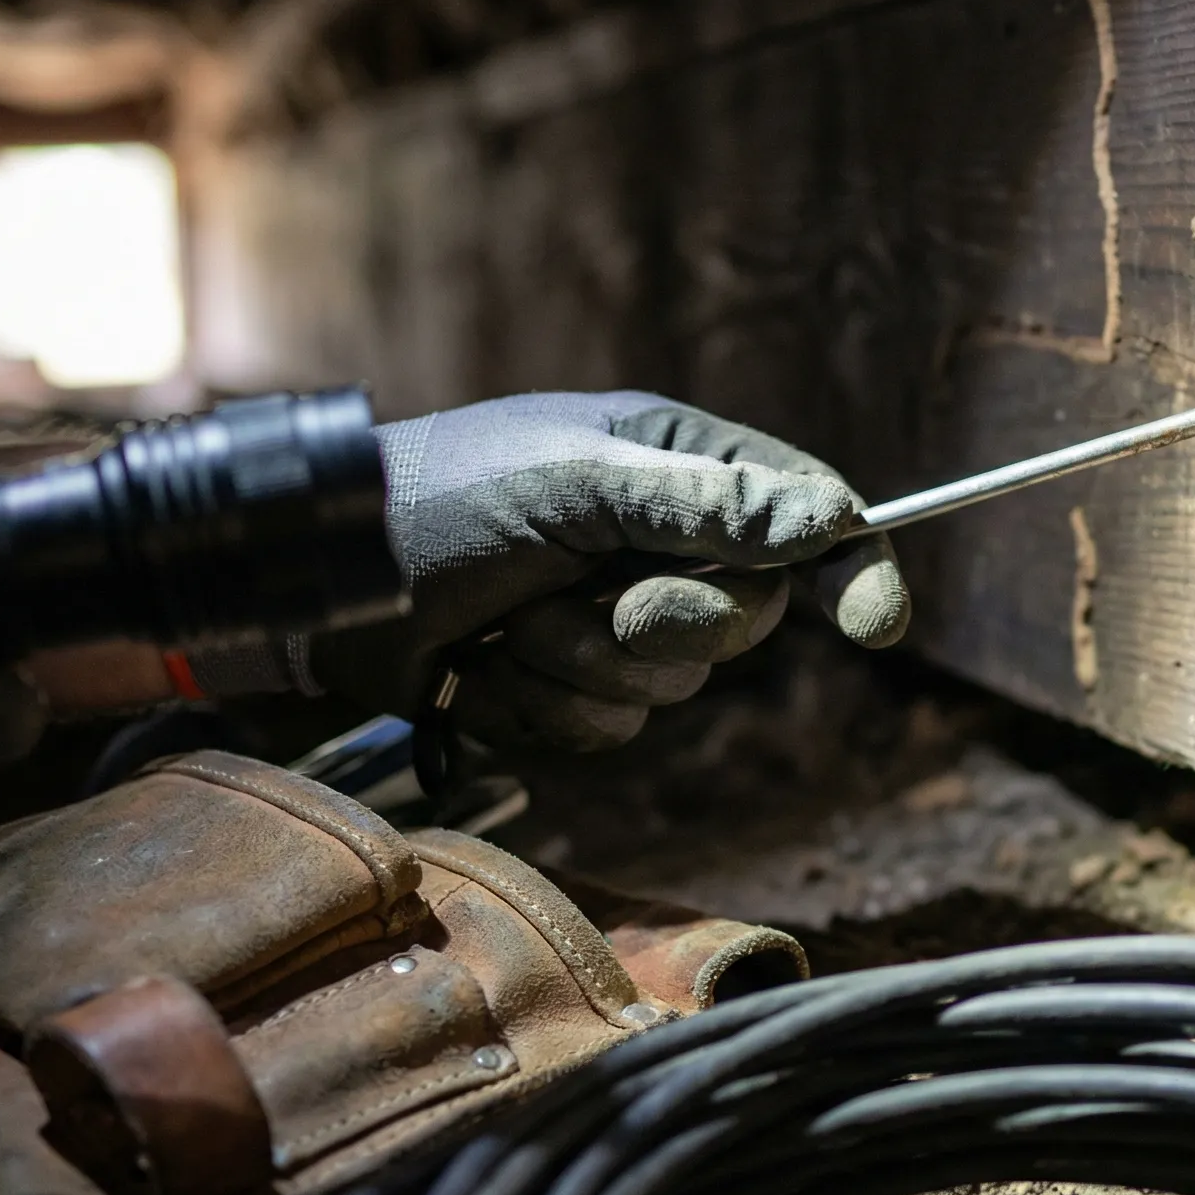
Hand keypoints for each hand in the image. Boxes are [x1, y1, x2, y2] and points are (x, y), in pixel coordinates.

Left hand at [308, 391, 908, 750]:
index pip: (797, 514)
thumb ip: (703, 505)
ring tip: (505, 626)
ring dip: (579, 669)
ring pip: (672, 685)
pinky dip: (537, 709)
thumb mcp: (572, 486)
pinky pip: (603, 730)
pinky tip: (479, 671)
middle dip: (666, 625)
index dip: (849, 566)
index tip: (879, 623)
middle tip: (598, 604)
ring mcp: (606, 615)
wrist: (315, 587)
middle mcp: (650, 538)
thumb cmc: (434, 505)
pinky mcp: (560, 686)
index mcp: (666, 464)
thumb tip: (831, 517)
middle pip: (745, 619)